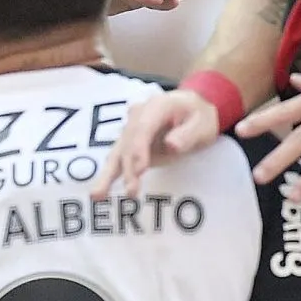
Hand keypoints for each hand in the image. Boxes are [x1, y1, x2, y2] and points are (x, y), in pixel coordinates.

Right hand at [89, 88, 220, 199]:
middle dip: (128, 167)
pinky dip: (108, 175)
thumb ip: (187, 134)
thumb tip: (171, 145)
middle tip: (132, 190)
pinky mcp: (130, 143)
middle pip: (128, 142)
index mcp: (157, 106)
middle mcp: (138, 115)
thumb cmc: (199, 117)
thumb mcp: (203, 123)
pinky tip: (99, 192)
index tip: (140, 169)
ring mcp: (131, 129)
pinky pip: (117, 159)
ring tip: (97, 194)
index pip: (143, 127)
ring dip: (109, 173)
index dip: (139, 148)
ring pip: (117, 151)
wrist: (192, 110)